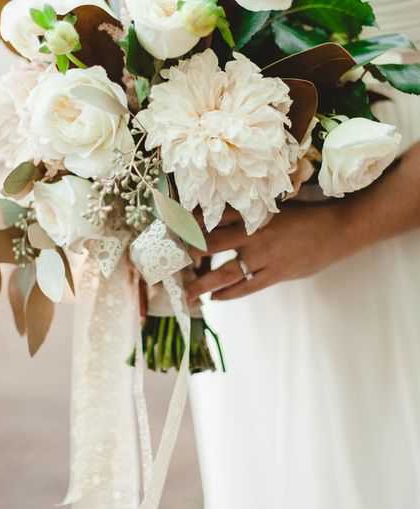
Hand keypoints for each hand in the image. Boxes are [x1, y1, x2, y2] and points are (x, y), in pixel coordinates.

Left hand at [186, 202, 348, 301]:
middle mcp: (253, 233)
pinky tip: (215, 298)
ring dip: (202, 283)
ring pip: (224, 272)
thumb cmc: (304, 217)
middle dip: (189, 255)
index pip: (212, 217)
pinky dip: (229, 294)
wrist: (335, 230)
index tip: (174, 231)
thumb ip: (249, 216)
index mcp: (251, 213)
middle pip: (210, 244)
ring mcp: (264, 256)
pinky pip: (246, 287)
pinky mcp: (275, 273)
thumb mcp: (274, 209)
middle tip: (173, 263)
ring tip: (188, 292)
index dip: (191, 225)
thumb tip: (220, 222)